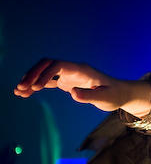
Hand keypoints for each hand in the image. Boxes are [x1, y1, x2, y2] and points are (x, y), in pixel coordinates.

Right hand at [14, 58, 150, 117]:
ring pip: (44, 72)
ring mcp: (68, 75)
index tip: (36, 87)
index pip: (58, 65)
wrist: (120, 94)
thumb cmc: (115, 95)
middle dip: (33, 74)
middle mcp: (73, 69)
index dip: (45, 74)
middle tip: (21, 88)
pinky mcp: (66, 82)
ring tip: (18, 91)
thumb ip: (90, 95)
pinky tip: (24, 94)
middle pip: (47, 65)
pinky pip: (47, 81)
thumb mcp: (105, 98)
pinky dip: (35, 86)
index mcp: (82, 70)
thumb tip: (72, 92)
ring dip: (31, 79)